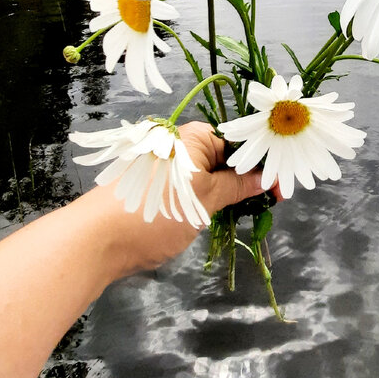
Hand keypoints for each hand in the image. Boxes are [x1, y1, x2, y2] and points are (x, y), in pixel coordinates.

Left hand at [79, 122, 271, 280]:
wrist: (97, 241)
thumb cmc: (157, 213)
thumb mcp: (206, 201)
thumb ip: (237, 187)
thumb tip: (263, 178)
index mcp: (193, 137)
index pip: (238, 141)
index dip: (261, 162)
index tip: (281, 185)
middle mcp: (180, 145)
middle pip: (224, 157)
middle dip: (248, 178)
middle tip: (273, 201)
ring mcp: (168, 167)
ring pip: (209, 175)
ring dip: (231, 192)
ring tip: (253, 211)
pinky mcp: (158, 188)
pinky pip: (192, 187)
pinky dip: (210, 200)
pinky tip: (225, 216)